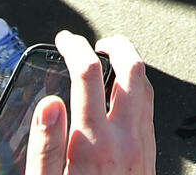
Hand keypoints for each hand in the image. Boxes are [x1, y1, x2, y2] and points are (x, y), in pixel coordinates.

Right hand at [26, 32, 155, 174]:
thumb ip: (45, 147)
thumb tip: (48, 105)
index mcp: (92, 143)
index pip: (88, 74)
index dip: (75, 48)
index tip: (65, 41)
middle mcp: (124, 139)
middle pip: (132, 68)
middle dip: (115, 45)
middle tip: (95, 43)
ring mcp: (142, 145)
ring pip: (146, 85)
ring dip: (129, 64)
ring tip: (110, 61)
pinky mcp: (150, 154)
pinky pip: (149, 108)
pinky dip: (137, 89)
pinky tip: (122, 94)